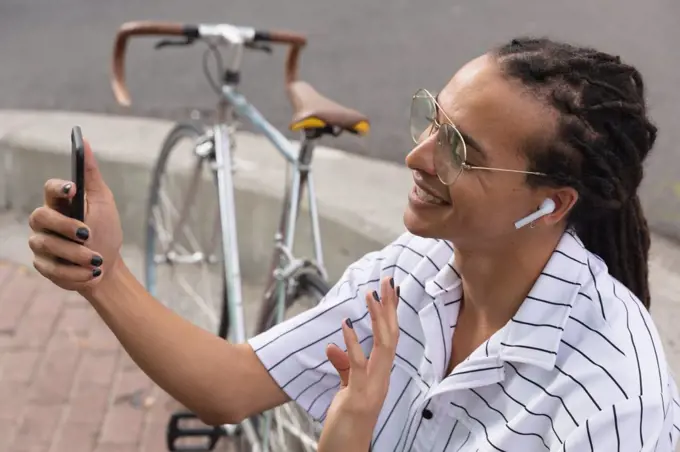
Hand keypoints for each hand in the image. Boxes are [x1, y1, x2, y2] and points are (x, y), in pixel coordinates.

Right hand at [28, 138, 122, 294]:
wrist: (106, 266)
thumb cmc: (106, 230)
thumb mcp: (103, 202)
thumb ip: (91, 176)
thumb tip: (85, 142)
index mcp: (61, 203)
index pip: (49, 189)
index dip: (58, 188)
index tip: (74, 190)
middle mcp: (46, 222)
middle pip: (41, 217)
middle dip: (66, 228)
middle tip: (88, 235)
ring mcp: (41, 243)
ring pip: (48, 246)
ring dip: (76, 255)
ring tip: (96, 260)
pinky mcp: (43, 265)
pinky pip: (52, 269)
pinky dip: (75, 272)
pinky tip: (90, 272)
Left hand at [317, 276, 399, 451]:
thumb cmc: (348, 423)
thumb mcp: (345, 390)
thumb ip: (343, 367)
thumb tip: (332, 346)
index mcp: (381, 375)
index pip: (390, 338)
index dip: (391, 314)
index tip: (390, 289)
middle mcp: (383, 378)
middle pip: (392, 336)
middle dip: (390, 308)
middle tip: (387, 281)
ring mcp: (373, 388)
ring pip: (383, 347)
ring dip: (377, 320)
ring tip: (370, 294)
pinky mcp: (358, 397)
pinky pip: (359, 367)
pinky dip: (354, 344)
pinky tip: (347, 325)